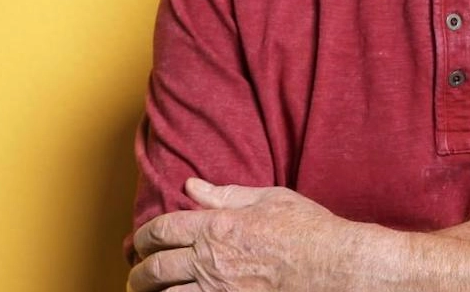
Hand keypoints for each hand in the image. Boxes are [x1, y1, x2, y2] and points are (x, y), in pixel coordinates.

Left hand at [128, 178, 370, 291]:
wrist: (333, 266)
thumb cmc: (306, 229)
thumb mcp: (267, 198)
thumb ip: (225, 194)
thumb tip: (192, 186)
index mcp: (216, 226)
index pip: (163, 229)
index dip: (145, 234)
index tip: (141, 239)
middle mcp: (210, 260)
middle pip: (155, 268)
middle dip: (139, 271)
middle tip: (136, 274)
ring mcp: (219, 290)